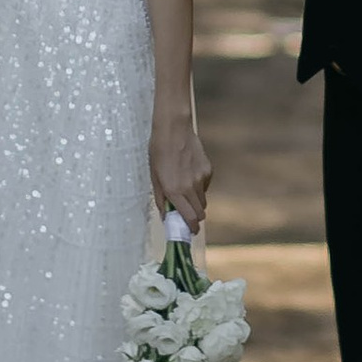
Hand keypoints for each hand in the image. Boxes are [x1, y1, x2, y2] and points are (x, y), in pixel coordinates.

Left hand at [152, 117, 212, 235]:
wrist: (173, 130)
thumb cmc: (158, 152)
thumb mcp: (154, 177)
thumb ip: (161, 199)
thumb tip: (166, 216)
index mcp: (174, 191)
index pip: (189, 218)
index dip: (191, 228)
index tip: (190, 232)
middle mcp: (190, 188)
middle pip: (200, 213)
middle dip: (194, 218)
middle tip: (187, 215)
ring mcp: (201, 179)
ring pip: (203, 200)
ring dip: (196, 202)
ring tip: (186, 191)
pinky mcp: (208, 170)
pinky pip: (205, 186)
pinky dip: (199, 187)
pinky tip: (190, 175)